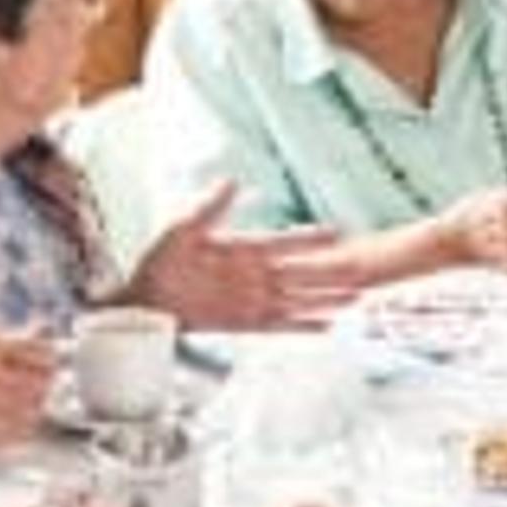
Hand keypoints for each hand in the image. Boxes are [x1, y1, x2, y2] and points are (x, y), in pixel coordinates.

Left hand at [130, 181, 369, 328]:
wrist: (143, 300)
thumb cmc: (159, 260)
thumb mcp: (181, 228)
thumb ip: (210, 207)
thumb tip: (231, 179)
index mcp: (244, 248)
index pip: (286, 242)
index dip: (311, 239)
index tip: (339, 232)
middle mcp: (254, 275)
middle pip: (302, 273)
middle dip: (331, 272)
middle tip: (363, 269)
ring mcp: (252, 300)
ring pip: (298, 300)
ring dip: (325, 300)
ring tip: (355, 299)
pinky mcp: (244, 324)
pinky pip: (280, 325)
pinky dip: (302, 327)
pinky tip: (326, 327)